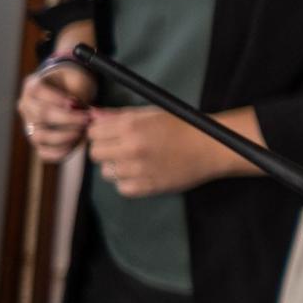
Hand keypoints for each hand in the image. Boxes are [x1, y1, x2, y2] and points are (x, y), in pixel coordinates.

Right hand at [17, 62, 96, 163]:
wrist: (74, 94)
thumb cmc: (76, 84)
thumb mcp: (78, 78)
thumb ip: (77, 89)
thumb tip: (73, 109)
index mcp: (32, 86)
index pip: (38, 92)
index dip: (58, 99)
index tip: (77, 103)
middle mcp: (26, 106)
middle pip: (41, 115)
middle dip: (67, 119)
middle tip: (87, 119)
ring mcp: (30, 125)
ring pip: (40, 136)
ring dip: (64, 136)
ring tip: (83, 131)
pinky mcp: (40, 142)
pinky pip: (44, 153)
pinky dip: (60, 152)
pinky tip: (76, 144)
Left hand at [87, 107, 231, 197]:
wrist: (210, 147)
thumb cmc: (182, 127)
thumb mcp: (151, 114)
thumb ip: (119, 115)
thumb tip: (93, 115)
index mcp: (131, 126)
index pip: (93, 133)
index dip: (101, 133)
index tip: (110, 135)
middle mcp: (131, 148)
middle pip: (95, 153)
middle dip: (105, 150)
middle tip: (121, 148)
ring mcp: (139, 169)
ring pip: (106, 173)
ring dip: (116, 167)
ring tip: (134, 162)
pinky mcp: (148, 187)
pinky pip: (121, 188)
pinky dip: (128, 182)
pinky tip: (141, 173)